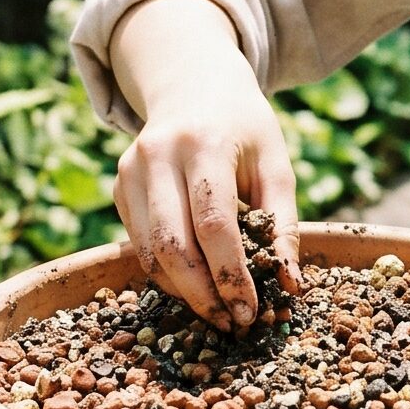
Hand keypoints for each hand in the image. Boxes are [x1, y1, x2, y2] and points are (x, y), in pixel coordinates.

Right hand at [112, 37, 299, 333]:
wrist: (193, 84)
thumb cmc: (245, 129)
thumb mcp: (276, 164)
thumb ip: (284, 224)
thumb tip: (290, 287)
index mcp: (205, 144)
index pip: (213, 223)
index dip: (230, 274)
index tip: (249, 311)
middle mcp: (159, 155)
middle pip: (173, 245)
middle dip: (202, 294)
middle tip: (230, 323)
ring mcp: (131, 170)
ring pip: (149, 251)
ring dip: (182, 292)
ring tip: (215, 312)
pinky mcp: (119, 186)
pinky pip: (139, 244)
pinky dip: (166, 273)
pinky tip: (194, 285)